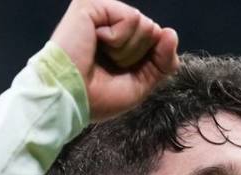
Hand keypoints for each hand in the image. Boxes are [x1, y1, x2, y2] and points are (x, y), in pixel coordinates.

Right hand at [48, 0, 179, 122]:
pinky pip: (132, 18)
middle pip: (153, 31)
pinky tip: (96, 43)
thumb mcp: (140, 84)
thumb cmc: (97, 97)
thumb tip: (170, 32)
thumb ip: (162, 62)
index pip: (156, 40)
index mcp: (119, 40)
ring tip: (100, 55)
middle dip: (137, 56)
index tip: (122, 74)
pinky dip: (119, 39)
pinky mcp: (93, 5)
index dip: (150, 61)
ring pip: (145, 24)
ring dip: (127, 50)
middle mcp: (110, 22)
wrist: (70, 98)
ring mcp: (101, 11)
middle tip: (108, 66)